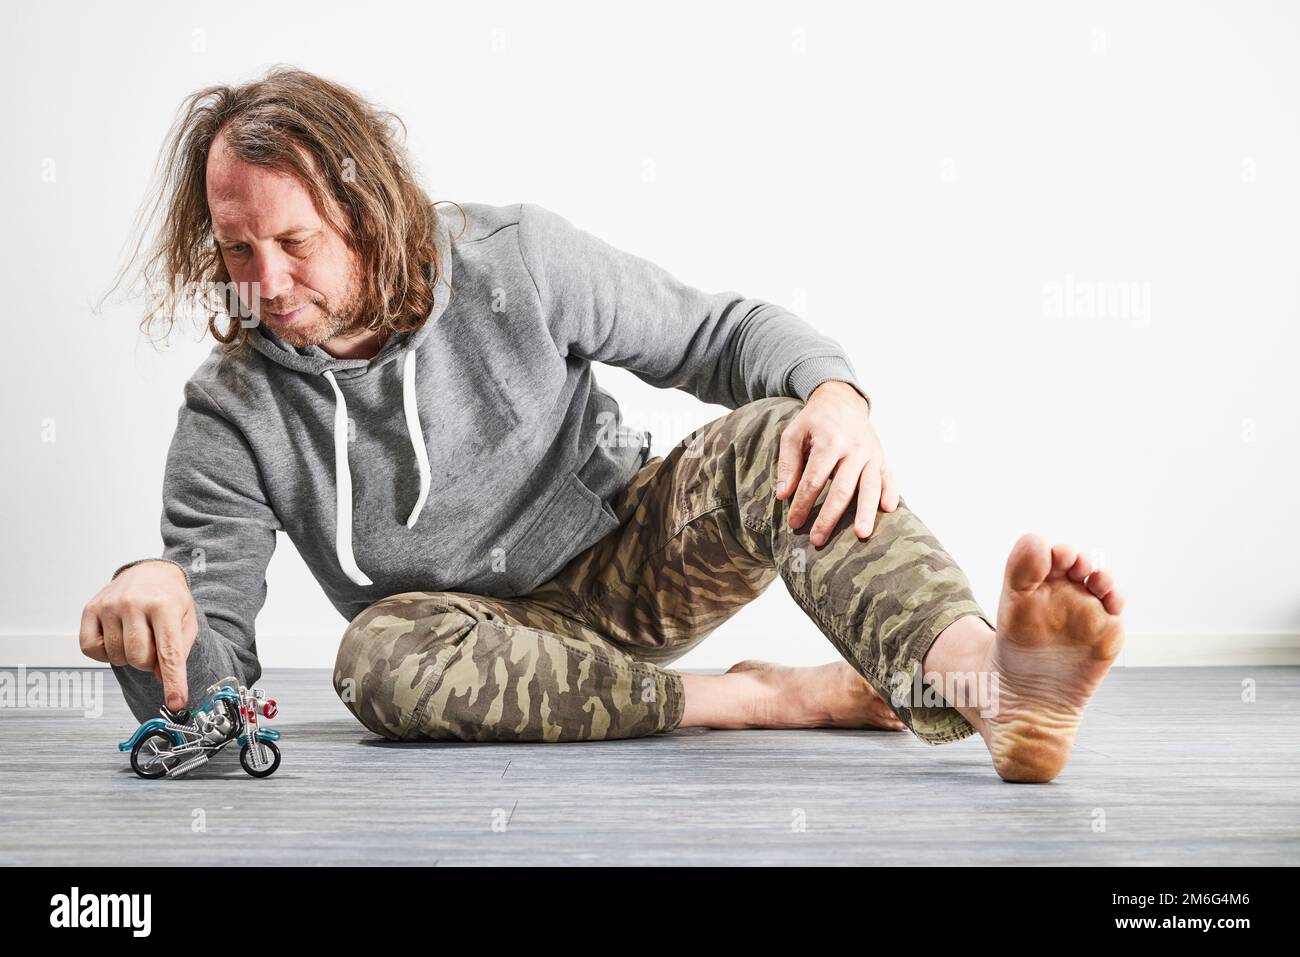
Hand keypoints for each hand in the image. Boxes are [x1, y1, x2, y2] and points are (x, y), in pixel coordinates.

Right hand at [80, 561, 197, 709]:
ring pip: (117, 656)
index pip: (169, 652)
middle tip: (154, 648)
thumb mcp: (187, 620)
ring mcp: (110, 605)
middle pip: (139, 659)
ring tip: (137, 637)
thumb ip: (180, 651)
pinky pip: (91, 649)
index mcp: (165, 605)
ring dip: (129, 656)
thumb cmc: (169, 598)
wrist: (150, 571)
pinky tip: (117, 639)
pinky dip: (105, 653)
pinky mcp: (90, 609)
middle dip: (149, 664)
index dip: (173, 681)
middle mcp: (135, 603)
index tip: (176, 702)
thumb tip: (162, 679)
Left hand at [775, 381, 897, 543]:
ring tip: (861, 535)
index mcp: (829, 442)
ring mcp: (871, 453)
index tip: (794, 523)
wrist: (841, 400)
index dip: (803, 503)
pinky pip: (889, 477)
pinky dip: (891, 493)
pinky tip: (889, 510)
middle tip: (818, 540)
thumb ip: (788, 464)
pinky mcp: (881, 457)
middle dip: (829, 517)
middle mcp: (854, 448)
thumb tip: (783, 494)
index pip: (814, 480)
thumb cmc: (814, 421)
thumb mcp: (793, 434)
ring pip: (869, 487)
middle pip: (842, 489)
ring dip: (865, 512)